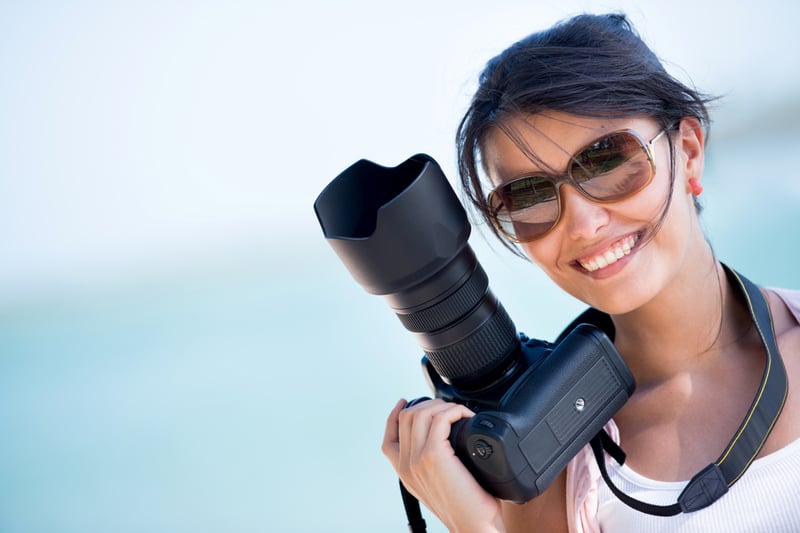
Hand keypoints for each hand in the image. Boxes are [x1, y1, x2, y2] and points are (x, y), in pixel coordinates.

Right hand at [382, 398, 505, 532]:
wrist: (475, 526)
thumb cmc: (468, 508)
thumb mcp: (440, 486)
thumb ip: (432, 465)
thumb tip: (447, 441)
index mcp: (404, 473)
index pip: (388, 438)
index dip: (394, 415)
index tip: (405, 403)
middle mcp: (406, 465)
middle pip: (405, 418)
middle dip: (427, 405)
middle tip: (448, 408)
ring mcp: (417, 459)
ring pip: (419, 413)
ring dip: (442, 406)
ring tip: (459, 412)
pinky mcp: (434, 455)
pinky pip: (440, 419)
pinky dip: (453, 411)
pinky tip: (464, 416)